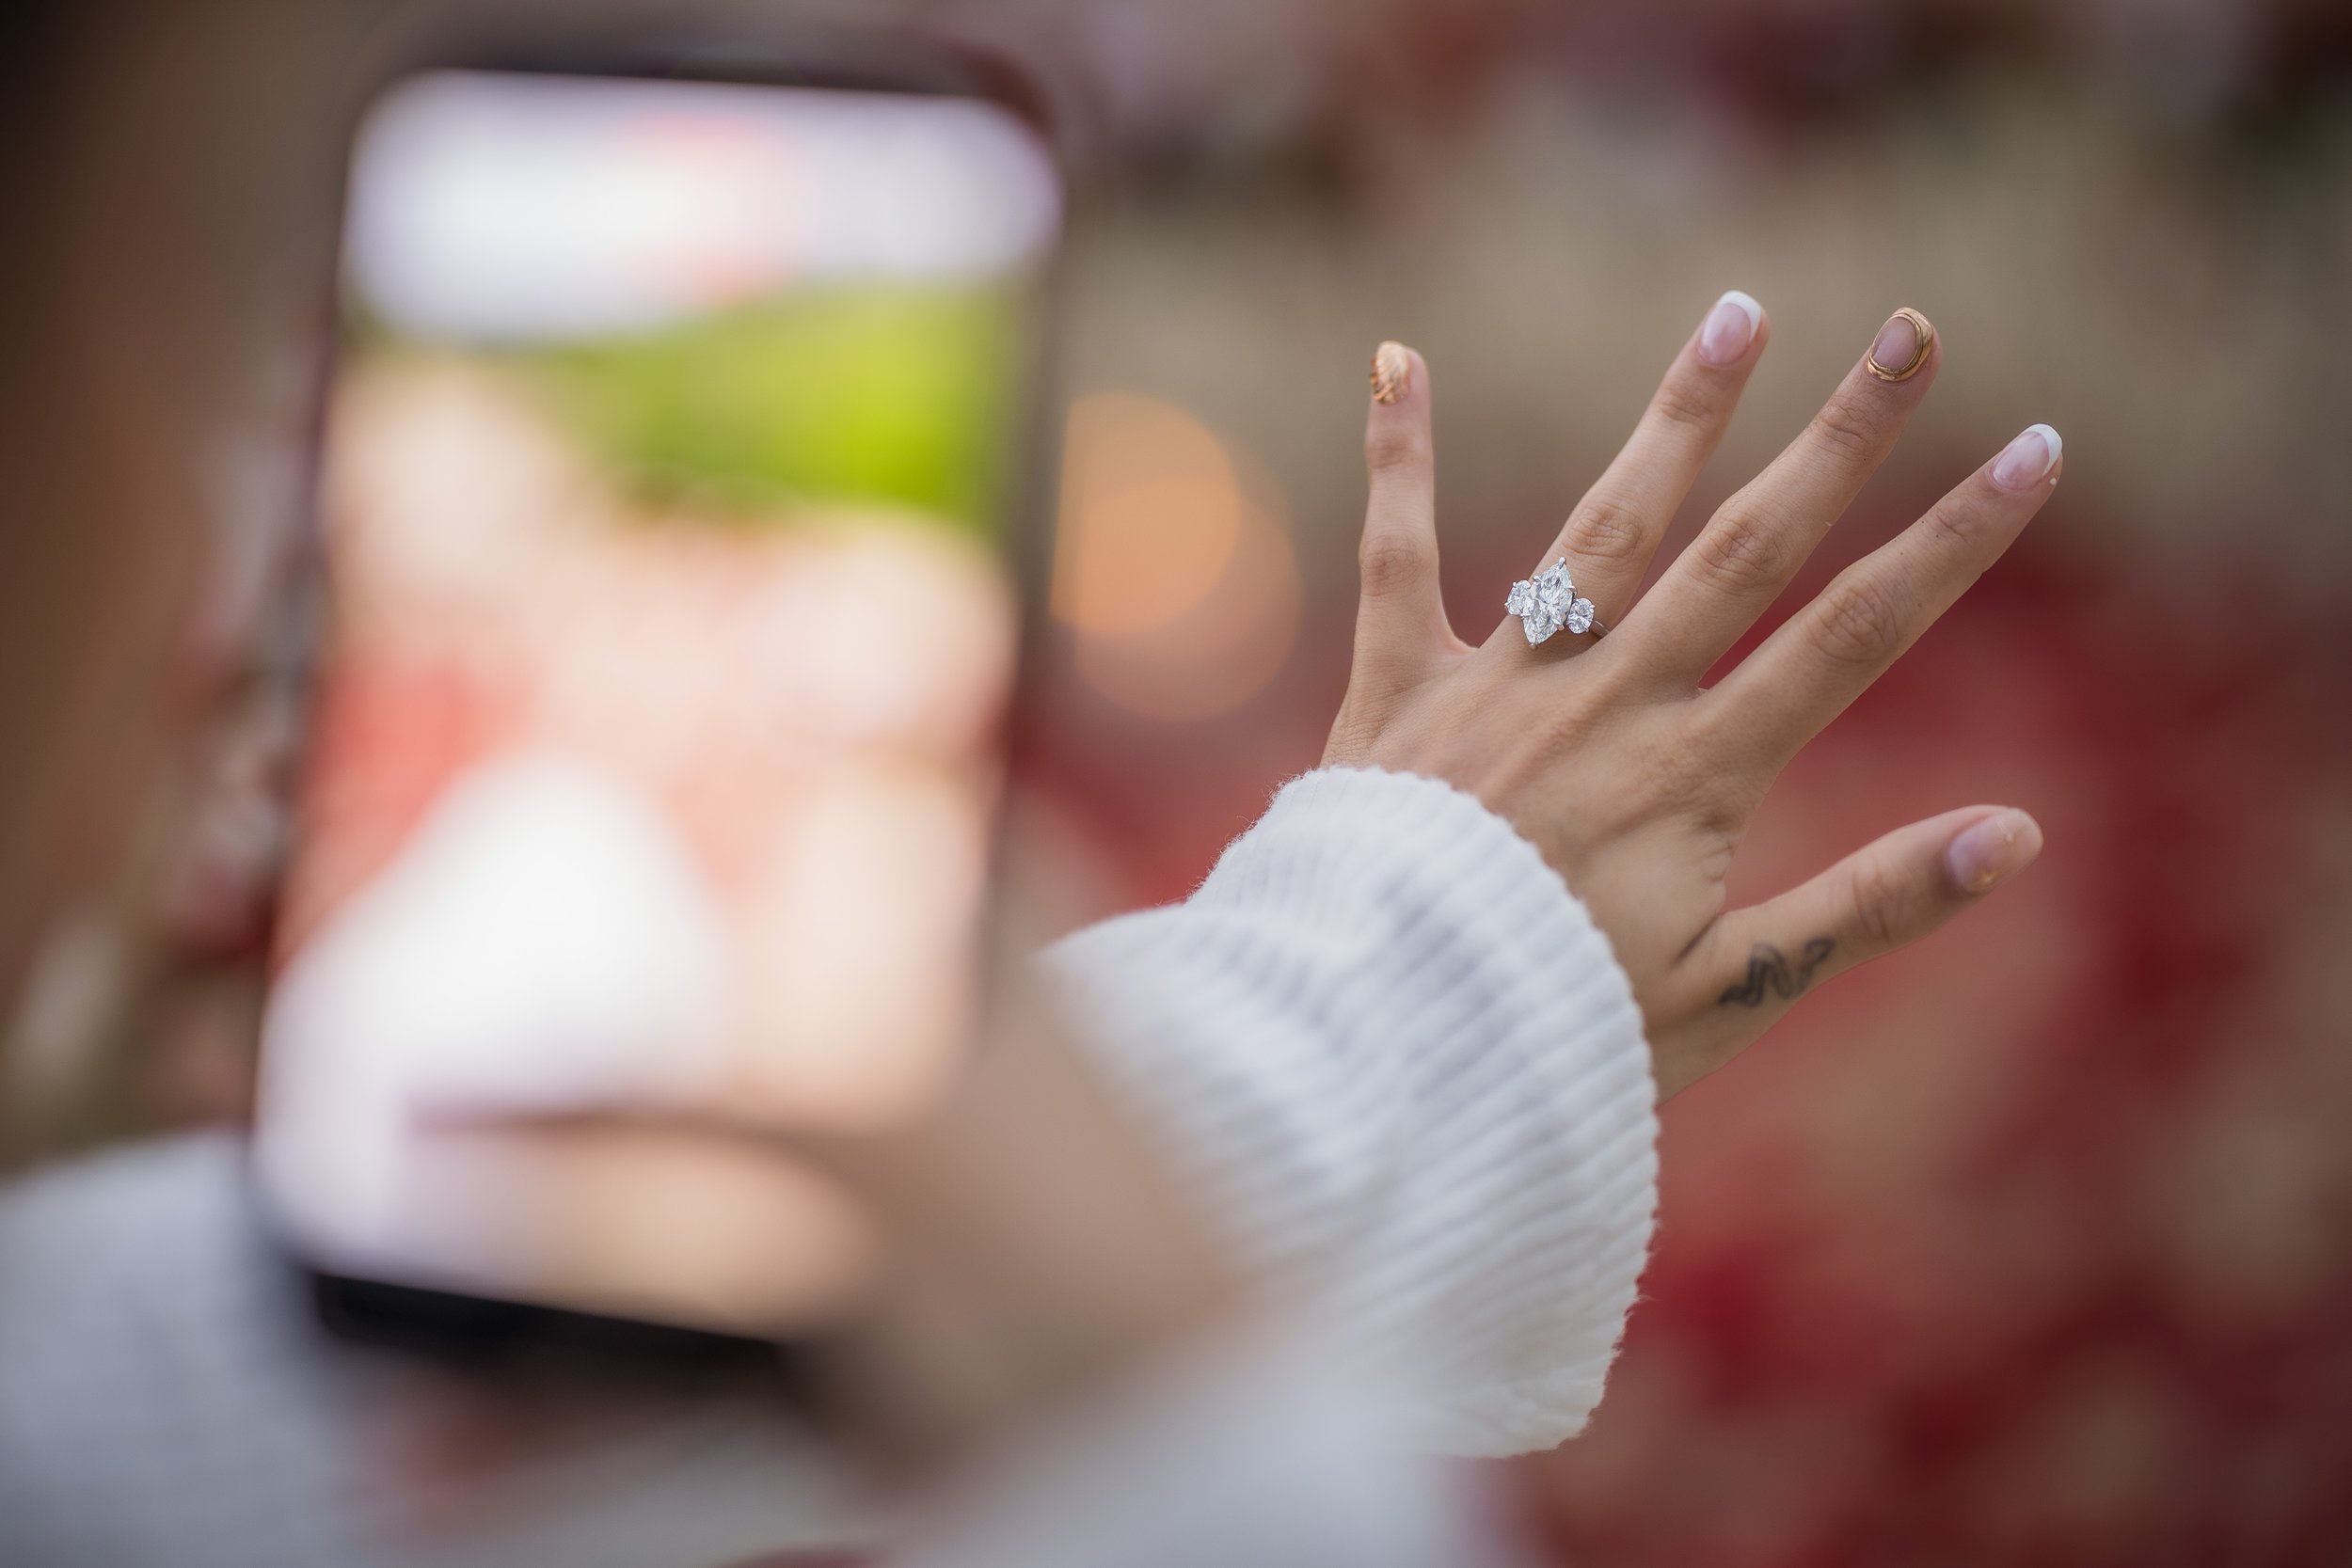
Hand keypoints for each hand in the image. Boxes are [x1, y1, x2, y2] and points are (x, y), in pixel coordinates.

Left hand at [1325, 301, 2059, 1096]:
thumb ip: (1869, 906)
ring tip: (1739, 312)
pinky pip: (1396, 555)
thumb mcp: (1734, 990)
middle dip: (1840, 436)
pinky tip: (1396, 357)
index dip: (1952, 542)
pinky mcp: (1393, 689)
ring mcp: (1498, 684)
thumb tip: (2019, 835)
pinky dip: (1398, 457)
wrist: (1380, 1045)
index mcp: (1696, 773)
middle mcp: (1606, 702)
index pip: (1854, 635)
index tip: (2032, 449)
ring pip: (1603, 525)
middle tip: (1912, 329)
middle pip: (1747, 547)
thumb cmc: (1559, 1033)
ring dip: (1676, 416)